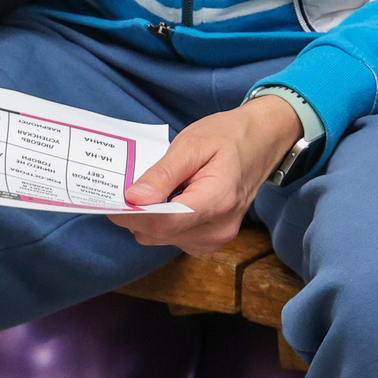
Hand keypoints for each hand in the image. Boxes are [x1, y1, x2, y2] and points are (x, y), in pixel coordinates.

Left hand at [107, 95, 299, 254]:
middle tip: (128, 186)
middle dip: (136, 214)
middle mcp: (218, 228)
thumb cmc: (229, 136)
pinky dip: (163, 222)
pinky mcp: (211, 241)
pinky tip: (169, 199)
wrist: (264, 141)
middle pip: (159, 234)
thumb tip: (133, 199)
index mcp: (217, 200)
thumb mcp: (193, 143)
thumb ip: (164, 173)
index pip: (163, 222)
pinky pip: (173, 238)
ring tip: (154, 188)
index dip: (132, 214)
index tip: (112, 198)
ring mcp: (217, 239)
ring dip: (149, 218)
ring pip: (162, 239)